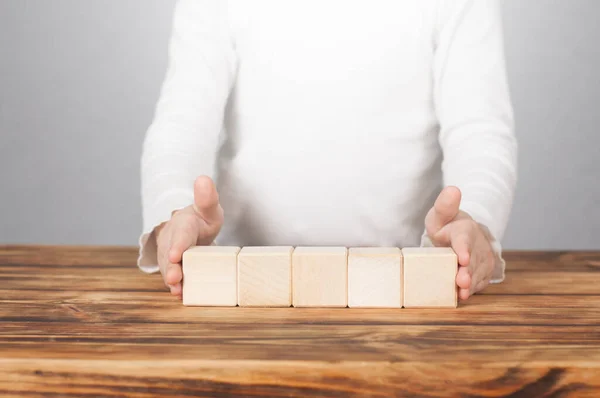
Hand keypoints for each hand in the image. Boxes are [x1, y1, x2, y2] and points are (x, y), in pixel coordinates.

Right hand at [155, 176, 223, 296]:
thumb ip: (207, 197)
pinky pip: (172, 275)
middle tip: (174, 278)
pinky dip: (174, 285)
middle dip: (171, 267)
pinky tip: (180, 294)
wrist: (190, 229)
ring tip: (177, 290)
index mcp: (184, 224)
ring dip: (171, 278)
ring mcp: (170, 254)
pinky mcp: (172, 266)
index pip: (181, 234)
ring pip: (168, 267)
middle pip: (170, 254)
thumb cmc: (201, 219)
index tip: (176, 255)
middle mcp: (173, 239)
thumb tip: (203, 179)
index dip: (178, 245)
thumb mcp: (208, 208)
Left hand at [424, 186, 494, 300]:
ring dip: (471, 283)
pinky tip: (465, 295)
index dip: (464, 249)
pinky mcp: (485, 269)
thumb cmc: (447, 225)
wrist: (461, 234)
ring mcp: (483, 257)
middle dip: (468, 271)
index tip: (463, 258)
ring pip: (478, 271)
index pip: (465, 238)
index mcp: (464, 229)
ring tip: (462, 293)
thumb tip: (453, 189)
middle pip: (473, 259)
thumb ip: (444, 205)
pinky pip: (481, 280)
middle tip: (461, 281)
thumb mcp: (440, 215)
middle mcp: (478, 243)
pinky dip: (474, 288)